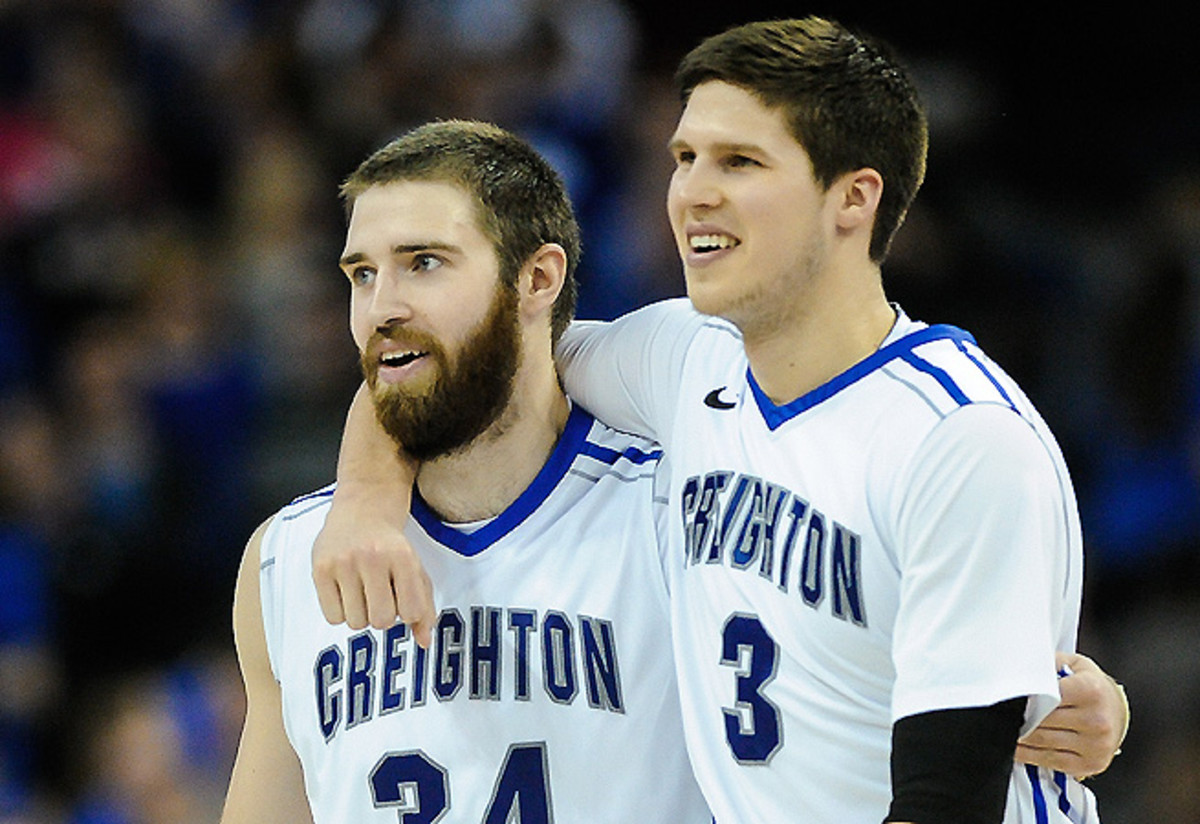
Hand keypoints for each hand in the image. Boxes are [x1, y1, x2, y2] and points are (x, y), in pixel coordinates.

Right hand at [311, 486, 435, 646]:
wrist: (363, 508)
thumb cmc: (392, 545)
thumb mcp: (415, 568)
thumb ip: (424, 606)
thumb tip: (424, 643)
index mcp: (402, 556)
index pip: (410, 612)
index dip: (408, 613)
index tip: (404, 600)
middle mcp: (372, 557)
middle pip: (380, 620)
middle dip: (383, 616)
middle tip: (381, 596)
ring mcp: (343, 562)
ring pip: (355, 622)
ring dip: (361, 614)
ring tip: (363, 591)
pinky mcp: (320, 568)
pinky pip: (333, 617)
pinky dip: (341, 612)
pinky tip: (346, 591)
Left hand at [1015, 651, 1128, 778]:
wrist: (1117, 711)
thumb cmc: (1092, 687)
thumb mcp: (1073, 664)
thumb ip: (1047, 663)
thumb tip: (1018, 664)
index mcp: (1091, 691)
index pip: (1046, 695)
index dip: (1024, 695)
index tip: (1007, 695)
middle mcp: (1096, 720)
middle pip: (1041, 720)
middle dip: (1018, 716)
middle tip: (1000, 711)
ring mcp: (1094, 745)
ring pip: (1041, 742)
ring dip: (1018, 736)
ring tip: (1005, 726)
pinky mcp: (1088, 764)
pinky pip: (1048, 760)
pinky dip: (1027, 754)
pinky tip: (1016, 744)